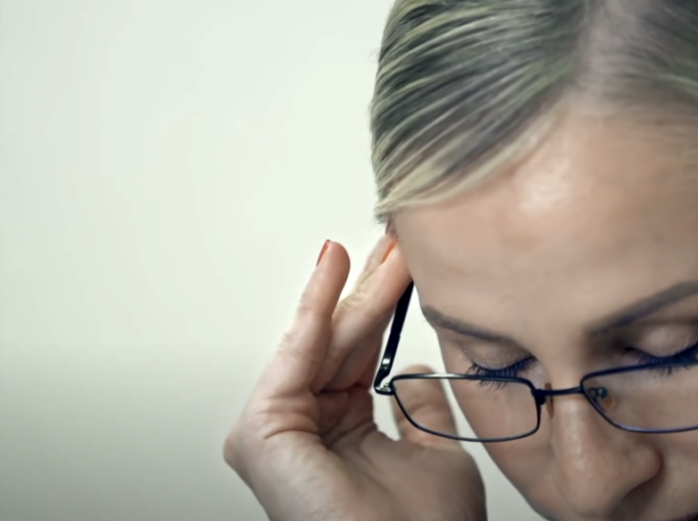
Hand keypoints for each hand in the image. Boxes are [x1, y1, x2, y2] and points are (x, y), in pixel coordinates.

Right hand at [224, 237, 484, 520]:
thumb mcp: (435, 451)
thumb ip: (418, 407)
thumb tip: (416, 370)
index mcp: (346, 435)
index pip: (361, 355)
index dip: (384, 309)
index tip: (408, 265)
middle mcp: (310, 431)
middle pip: (340, 343)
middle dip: (370, 289)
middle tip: (398, 240)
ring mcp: (281, 433)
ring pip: (320, 343)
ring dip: (353, 288)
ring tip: (385, 242)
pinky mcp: (261, 434)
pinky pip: (296, 358)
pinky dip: (315, 308)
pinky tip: (334, 264)